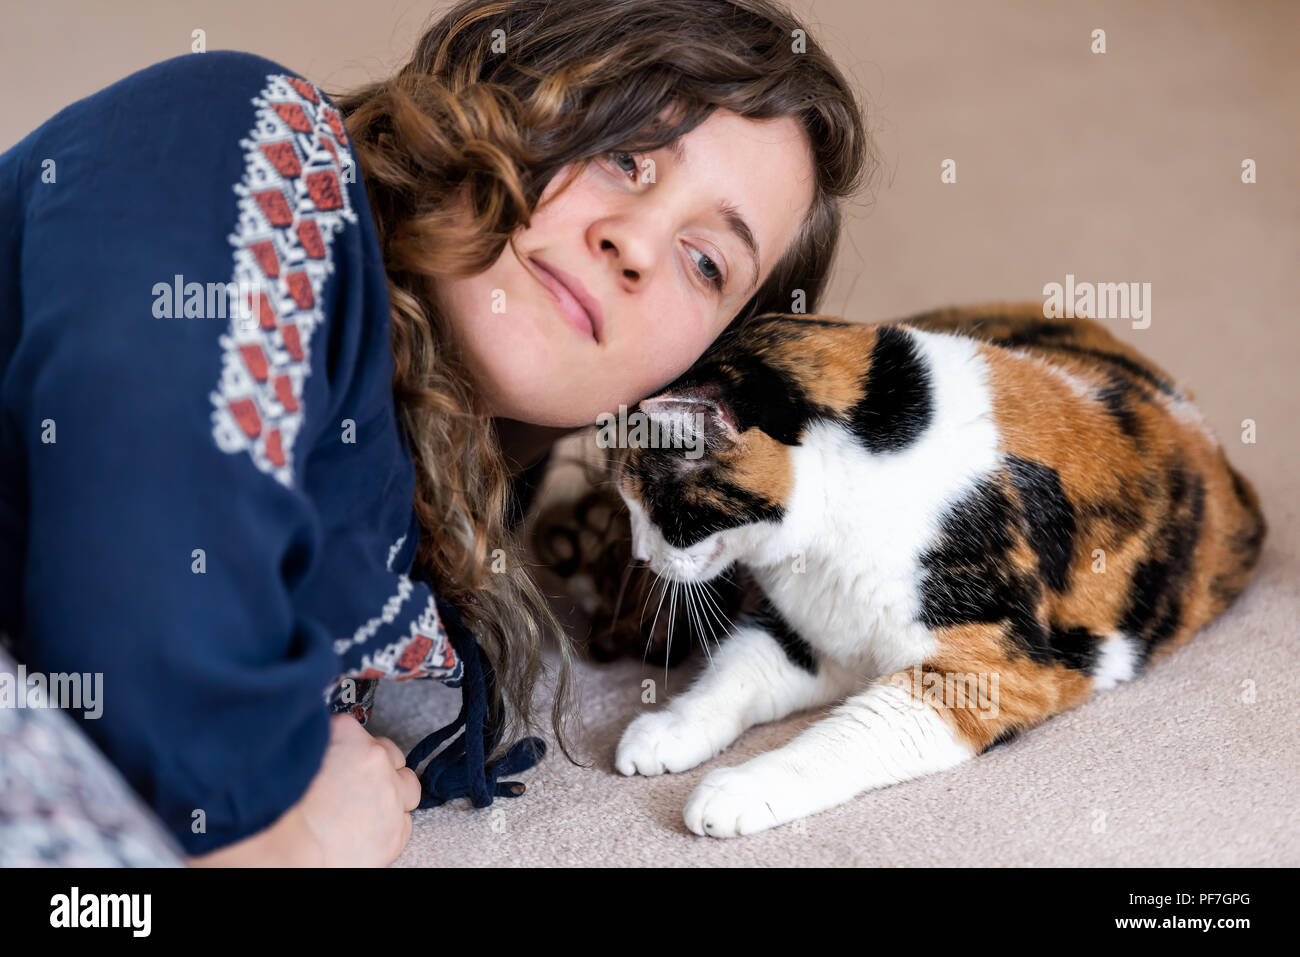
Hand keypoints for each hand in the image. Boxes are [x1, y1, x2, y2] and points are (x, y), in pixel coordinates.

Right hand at [189, 712, 421, 866]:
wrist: (285, 853)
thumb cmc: (275, 812)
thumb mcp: (289, 759)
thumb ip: (310, 747)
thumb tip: (313, 744)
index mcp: (346, 734)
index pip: (351, 728)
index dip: (343, 747)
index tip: (336, 758)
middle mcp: (375, 759)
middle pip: (386, 752)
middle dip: (374, 766)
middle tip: (352, 784)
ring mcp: (390, 794)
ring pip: (406, 784)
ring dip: (391, 792)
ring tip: (366, 808)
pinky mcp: (396, 829)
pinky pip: (406, 821)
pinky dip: (391, 825)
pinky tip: (369, 831)